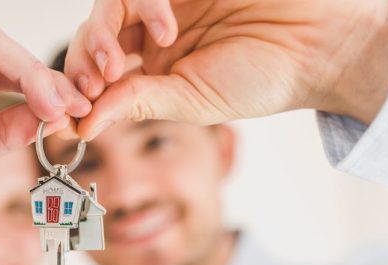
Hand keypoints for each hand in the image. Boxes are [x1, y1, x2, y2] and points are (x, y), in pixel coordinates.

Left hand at [66, 0, 387, 139]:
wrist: (318, 43)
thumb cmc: (262, 78)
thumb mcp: (191, 101)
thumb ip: (136, 104)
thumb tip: (82, 128)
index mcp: (153, 69)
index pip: (98, 75)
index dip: (77, 91)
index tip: (68, 116)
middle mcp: (152, 34)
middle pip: (93, 38)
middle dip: (82, 64)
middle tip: (91, 87)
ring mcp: (164, 3)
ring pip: (107, 8)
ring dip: (102, 37)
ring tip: (117, 65)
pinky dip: (143, 5)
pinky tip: (166, 29)